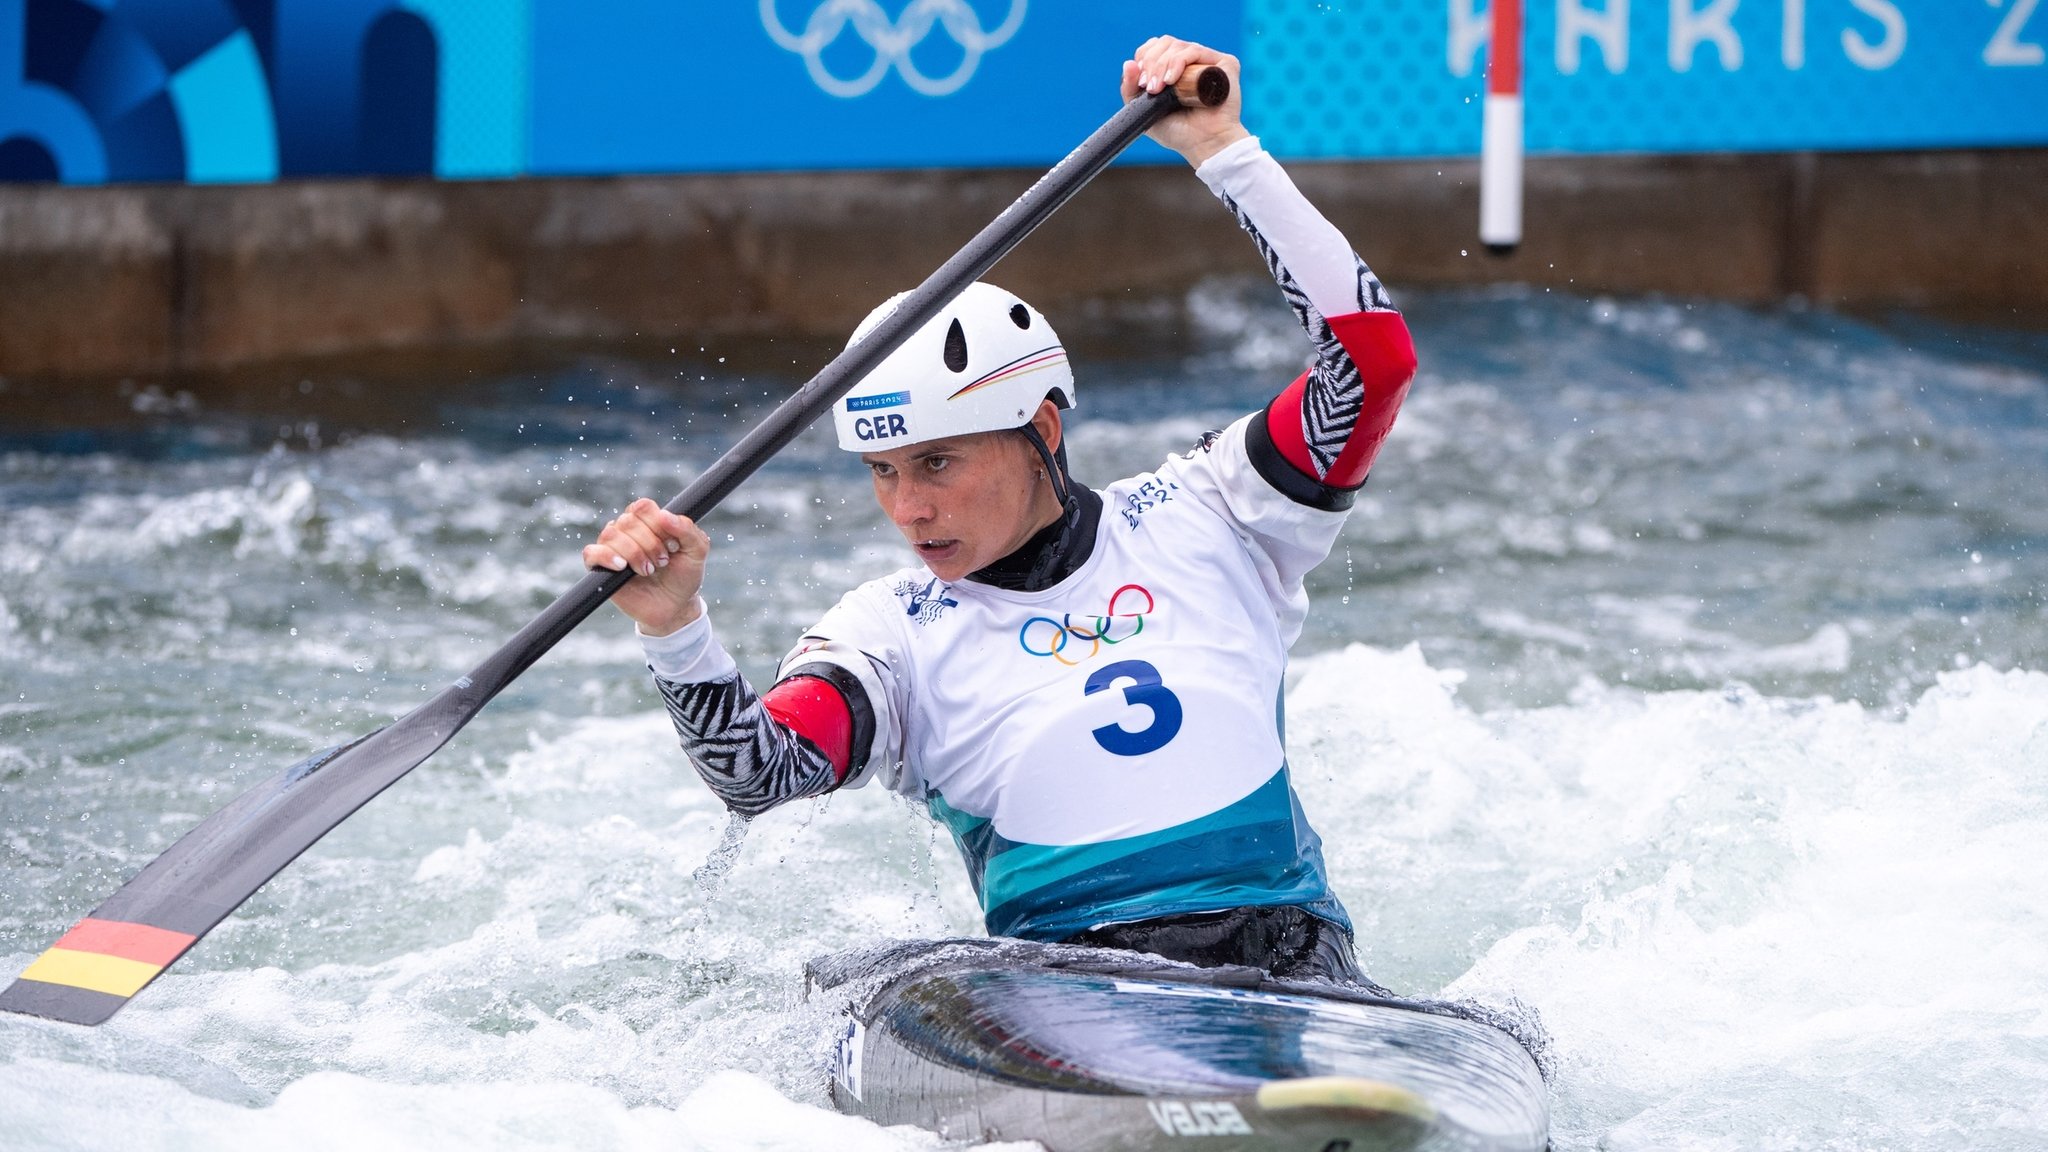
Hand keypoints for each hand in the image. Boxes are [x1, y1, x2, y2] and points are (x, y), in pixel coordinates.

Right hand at [582, 498, 709, 636]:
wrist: (675, 606)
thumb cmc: (684, 575)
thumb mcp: (697, 551)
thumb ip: (687, 530)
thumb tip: (664, 514)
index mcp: (648, 521)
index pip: (643, 507)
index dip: (657, 524)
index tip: (672, 544)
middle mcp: (627, 531)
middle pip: (628, 521)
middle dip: (650, 544)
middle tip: (663, 562)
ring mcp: (613, 548)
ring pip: (611, 534)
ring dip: (634, 553)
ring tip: (648, 571)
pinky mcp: (600, 568)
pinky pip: (591, 553)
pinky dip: (606, 557)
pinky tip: (622, 567)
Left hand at [1121, 36, 1249, 168]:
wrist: (1204, 145)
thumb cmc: (1178, 132)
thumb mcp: (1144, 111)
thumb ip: (1130, 89)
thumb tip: (1127, 63)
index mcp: (1173, 68)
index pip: (1154, 47)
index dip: (1144, 58)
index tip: (1140, 83)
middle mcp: (1191, 61)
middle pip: (1164, 43)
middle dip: (1151, 63)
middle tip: (1149, 88)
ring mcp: (1207, 61)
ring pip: (1177, 46)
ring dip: (1162, 65)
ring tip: (1159, 88)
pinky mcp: (1224, 64)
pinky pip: (1195, 50)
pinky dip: (1179, 62)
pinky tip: (1173, 80)